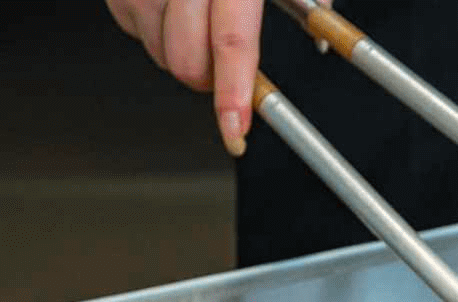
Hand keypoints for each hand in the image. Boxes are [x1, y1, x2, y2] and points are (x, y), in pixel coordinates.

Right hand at [104, 0, 331, 156]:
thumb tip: (327, 38)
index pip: (231, 41)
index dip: (233, 94)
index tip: (235, 129)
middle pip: (184, 56)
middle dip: (205, 82)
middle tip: (226, 78)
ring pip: (151, 44)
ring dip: (177, 54)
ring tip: (198, 30)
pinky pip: (127, 20)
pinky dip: (149, 28)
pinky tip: (169, 11)